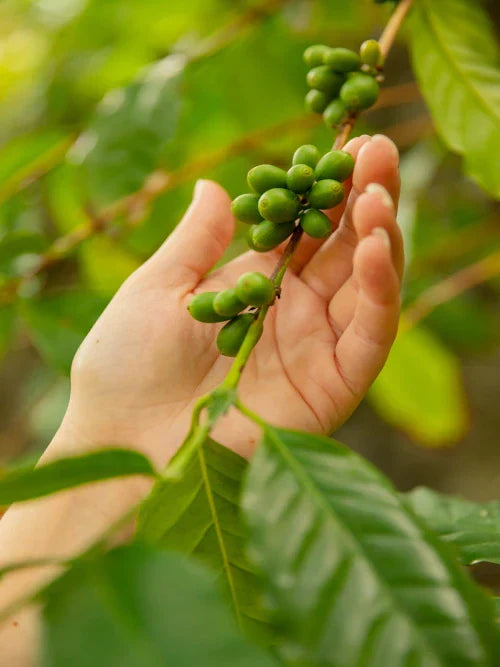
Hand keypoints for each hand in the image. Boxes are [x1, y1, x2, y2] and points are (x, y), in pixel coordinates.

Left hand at [63, 134, 402, 463]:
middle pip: (345, 252)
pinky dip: (380, 293)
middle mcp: (294, 316)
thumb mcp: (158, 288)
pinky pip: (369, 336)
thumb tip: (213, 184)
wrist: (123, 445)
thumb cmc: (127, 366)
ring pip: (368, 288)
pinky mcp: (332, 388)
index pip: (308, 231)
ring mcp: (315, 351)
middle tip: (380, 149)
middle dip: (366, 199)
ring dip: (380, 238)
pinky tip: (373, 249)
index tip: (349, 142)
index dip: (329, 189)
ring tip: (379, 193)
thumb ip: (197, 241)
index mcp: (256, 288)